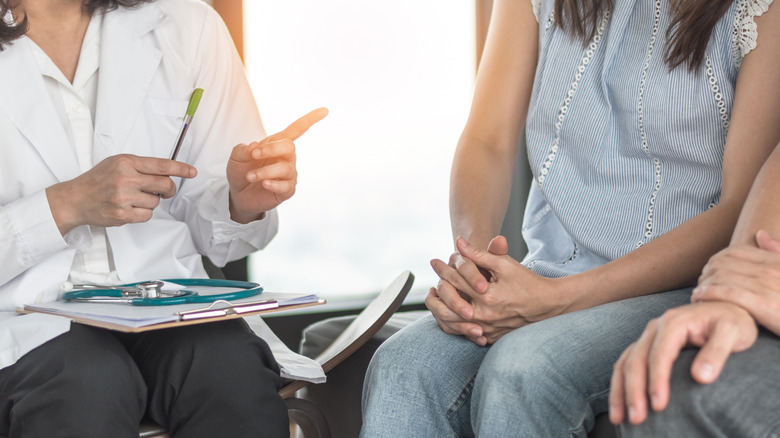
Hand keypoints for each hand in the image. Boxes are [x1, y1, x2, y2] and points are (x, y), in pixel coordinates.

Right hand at [46, 154, 196, 234]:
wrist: (75, 199)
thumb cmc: (98, 181)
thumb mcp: (118, 164)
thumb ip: (141, 167)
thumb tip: (168, 173)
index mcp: (126, 162)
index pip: (161, 165)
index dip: (180, 169)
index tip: (192, 172)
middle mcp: (125, 178)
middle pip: (165, 185)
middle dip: (168, 189)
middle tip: (163, 191)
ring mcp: (123, 197)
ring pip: (156, 202)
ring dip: (150, 202)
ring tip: (133, 198)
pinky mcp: (122, 214)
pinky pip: (147, 215)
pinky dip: (142, 213)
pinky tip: (128, 208)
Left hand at [227, 108, 327, 222]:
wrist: (238, 195)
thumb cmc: (241, 171)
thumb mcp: (237, 157)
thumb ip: (243, 149)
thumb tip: (255, 146)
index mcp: (277, 144)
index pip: (297, 129)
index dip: (310, 119)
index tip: (325, 110)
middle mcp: (286, 158)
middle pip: (289, 147)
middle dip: (271, 149)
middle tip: (254, 155)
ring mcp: (288, 174)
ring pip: (285, 169)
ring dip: (264, 171)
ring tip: (250, 176)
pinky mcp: (287, 190)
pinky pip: (286, 186)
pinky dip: (274, 184)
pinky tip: (264, 184)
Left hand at [429, 236, 566, 343]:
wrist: (548, 305)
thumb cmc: (527, 282)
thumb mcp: (504, 265)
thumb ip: (479, 254)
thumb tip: (458, 243)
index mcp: (486, 296)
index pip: (456, 280)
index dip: (444, 268)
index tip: (435, 261)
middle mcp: (484, 316)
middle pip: (448, 305)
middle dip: (437, 291)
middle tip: (431, 282)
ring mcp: (487, 330)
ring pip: (452, 323)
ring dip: (440, 309)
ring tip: (435, 297)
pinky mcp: (490, 337)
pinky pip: (464, 333)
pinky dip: (454, 324)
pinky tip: (448, 313)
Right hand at [609, 302, 756, 425]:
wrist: (727, 308)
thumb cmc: (732, 322)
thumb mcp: (733, 332)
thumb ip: (717, 352)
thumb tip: (700, 377)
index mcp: (673, 323)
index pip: (659, 355)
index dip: (657, 381)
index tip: (659, 406)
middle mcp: (655, 328)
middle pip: (636, 360)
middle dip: (634, 391)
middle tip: (637, 418)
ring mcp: (648, 336)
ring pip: (625, 363)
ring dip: (620, 390)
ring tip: (620, 417)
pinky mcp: (647, 345)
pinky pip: (626, 363)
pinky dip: (620, 383)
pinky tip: (620, 402)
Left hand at [693, 230, 779, 332]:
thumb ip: (777, 252)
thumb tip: (761, 233)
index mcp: (775, 262)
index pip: (735, 251)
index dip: (716, 259)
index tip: (708, 271)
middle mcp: (771, 270)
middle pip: (724, 262)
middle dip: (706, 272)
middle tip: (699, 283)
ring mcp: (767, 286)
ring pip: (722, 277)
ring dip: (703, 284)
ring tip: (696, 293)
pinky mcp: (763, 304)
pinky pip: (728, 293)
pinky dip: (709, 294)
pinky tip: (700, 298)